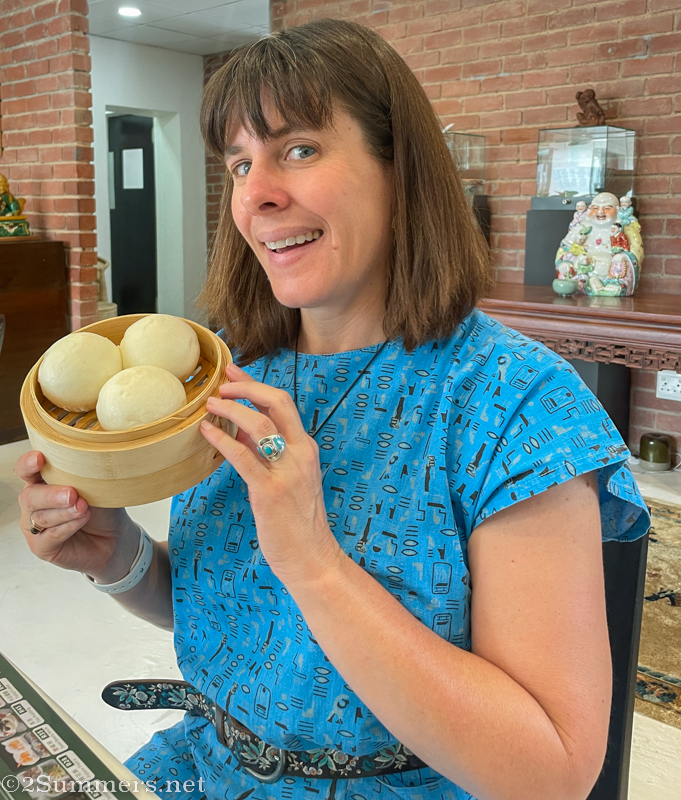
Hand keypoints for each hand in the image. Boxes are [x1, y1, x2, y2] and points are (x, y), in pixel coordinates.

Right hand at [15, 450, 139, 582]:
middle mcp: (34, 503)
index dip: (27, 464)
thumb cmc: (102, 508)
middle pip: (30, 496)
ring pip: (41, 517)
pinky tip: (82, 519)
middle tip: (72, 494)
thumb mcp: (95, 486)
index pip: (25, 470)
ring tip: (84, 507)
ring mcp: (35, 525)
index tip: (39, 458)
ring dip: (65, 512)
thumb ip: (82, 476)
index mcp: (42, 481)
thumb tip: (84, 463)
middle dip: (51, 495)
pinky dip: (68, 526)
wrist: (114, 538)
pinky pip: (49, 536)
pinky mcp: (41, 547)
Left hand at [200, 363, 342, 586]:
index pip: (283, 403)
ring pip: (261, 424)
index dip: (256, 384)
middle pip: (277, 402)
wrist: (312, 557)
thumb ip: (266, 452)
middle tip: (222, 383)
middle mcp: (300, 453)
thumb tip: (240, 430)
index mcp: (305, 448)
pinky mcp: (270, 491)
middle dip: (247, 387)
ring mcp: (287, 471)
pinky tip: (207, 432)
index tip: (234, 372)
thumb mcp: (287, 478)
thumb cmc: (297, 521)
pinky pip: (243, 457)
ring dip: (232, 408)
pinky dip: (222, 439)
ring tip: (211, 404)